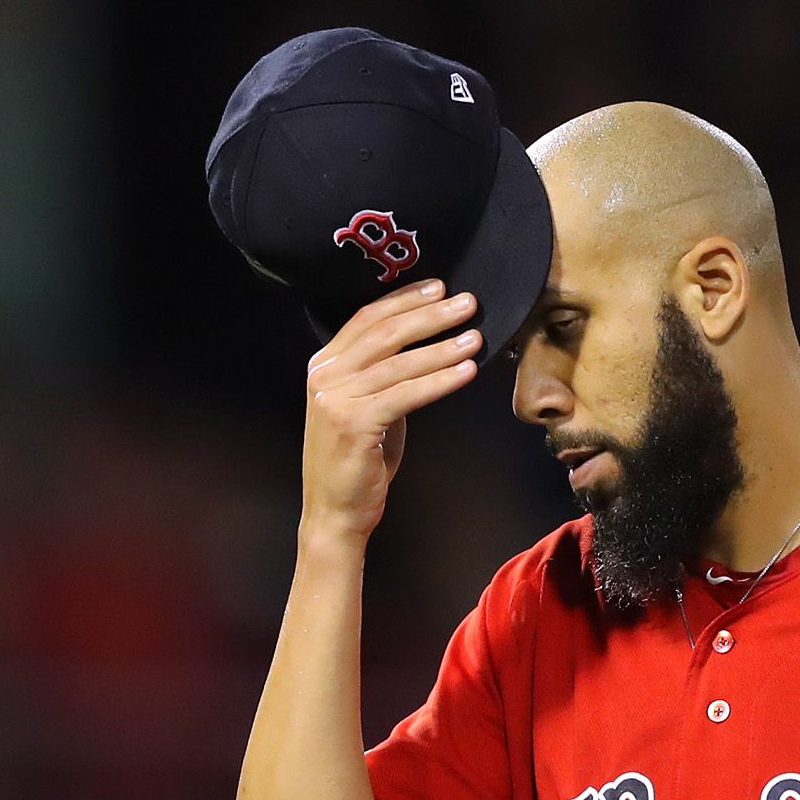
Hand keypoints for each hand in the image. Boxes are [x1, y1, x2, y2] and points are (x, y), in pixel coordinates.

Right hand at [301, 280, 479, 550]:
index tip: (440, 287)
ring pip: (399, 362)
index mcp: (324, 364)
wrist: (335, 511)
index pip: (367, 318)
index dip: (405, 299)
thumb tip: (426, 343)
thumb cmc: (357, 461)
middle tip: (468, 303)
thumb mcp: (367, 406)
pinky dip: (439, 380)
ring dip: (442, 347)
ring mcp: (336, 398)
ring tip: (475, 337)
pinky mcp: (355, 422)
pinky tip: (466, 372)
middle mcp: (325, 375)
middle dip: (431, 315)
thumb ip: (384, 374)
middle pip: (385, 332)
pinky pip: (406, 394)